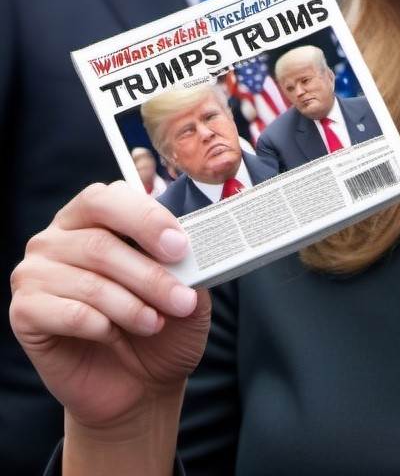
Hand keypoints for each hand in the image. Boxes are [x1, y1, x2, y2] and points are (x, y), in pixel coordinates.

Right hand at [9, 182, 209, 432]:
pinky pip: (68, 313)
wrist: (138, 382)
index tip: (181, 247)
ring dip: (132, 306)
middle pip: (101, 244)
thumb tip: (193, 249)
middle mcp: (57, 237)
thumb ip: (187, 262)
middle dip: (149, 274)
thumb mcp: (187, 286)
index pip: (110, 199)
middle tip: (182, 299)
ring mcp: (35, 273)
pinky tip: (113, 334)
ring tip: (156, 323)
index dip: (147, 220)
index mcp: (93, 215)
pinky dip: (101, 326)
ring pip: (89, 282)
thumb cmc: (162, 322)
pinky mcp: (24, 312)